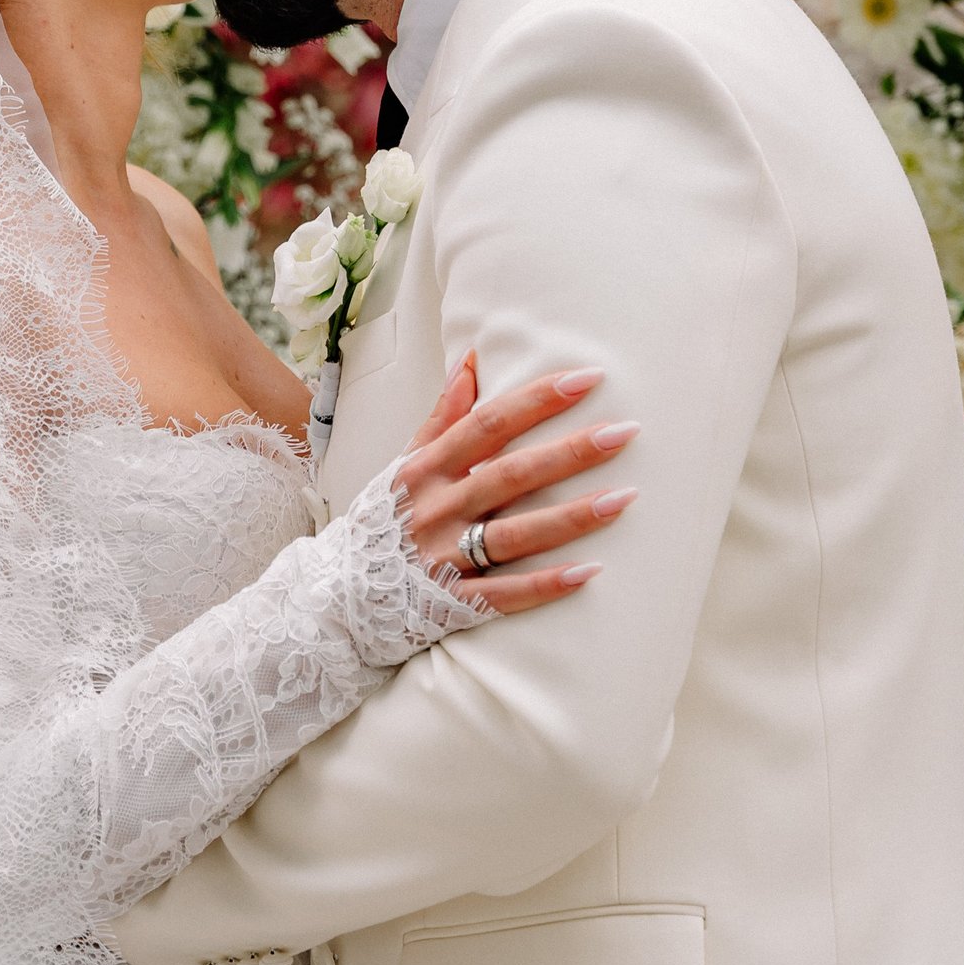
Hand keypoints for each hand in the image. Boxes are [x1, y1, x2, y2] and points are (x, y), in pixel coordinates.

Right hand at [392, 356, 635, 613]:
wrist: (337, 596)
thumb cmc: (382, 522)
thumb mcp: (404, 464)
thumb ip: (441, 417)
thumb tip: (472, 361)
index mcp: (426, 469)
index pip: (489, 424)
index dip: (537, 400)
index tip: (587, 379)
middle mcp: (435, 509)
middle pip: (510, 474)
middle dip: (570, 452)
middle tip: (626, 432)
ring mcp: (443, 558)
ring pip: (515, 534)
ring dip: (571, 517)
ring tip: (625, 499)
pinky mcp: (452, 603)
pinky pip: (505, 594)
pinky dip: (545, 584)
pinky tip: (590, 572)